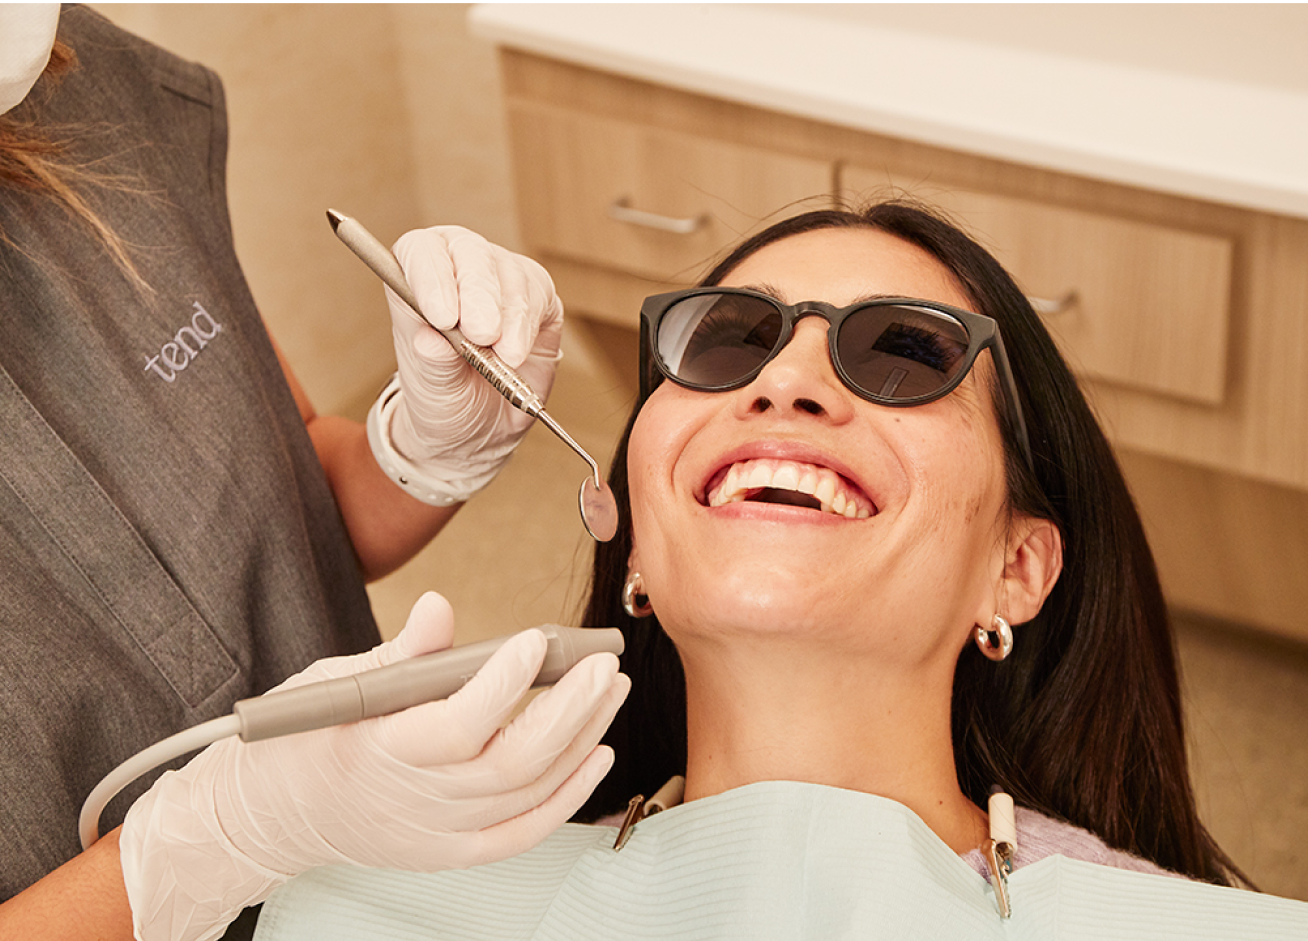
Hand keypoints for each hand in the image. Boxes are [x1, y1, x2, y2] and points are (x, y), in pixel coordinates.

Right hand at [119, 592, 626, 940]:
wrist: (271, 815)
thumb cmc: (305, 739)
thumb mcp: (336, 683)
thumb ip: (403, 652)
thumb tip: (440, 606)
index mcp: (378, 751)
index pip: (456, 725)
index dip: (502, 685)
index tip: (537, 641)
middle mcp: (412, 800)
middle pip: (509, 764)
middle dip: (568, 711)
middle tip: (603, 665)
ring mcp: (435, 834)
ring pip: (526, 793)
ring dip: (580, 741)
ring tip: (610, 692)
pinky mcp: (451, 852)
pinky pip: (522, 833)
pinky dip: (567, 797)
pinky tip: (597, 754)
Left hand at [386, 227, 563, 502]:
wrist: (481, 427)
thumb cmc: (445, 398)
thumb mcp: (431, 389)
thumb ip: (432, 361)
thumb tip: (431, 339)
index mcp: (417, 280)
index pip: (419, 251)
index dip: (430, 275)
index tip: (442, 317)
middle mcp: (458, 268)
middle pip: (469, 252)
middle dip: (478, 294)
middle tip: (482, 335)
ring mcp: (500, 278)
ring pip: (509, 272)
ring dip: (510, 315)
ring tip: (504, 358)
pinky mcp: (537, 296)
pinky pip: (540, 293)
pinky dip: (530, 324)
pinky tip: (517, 352)